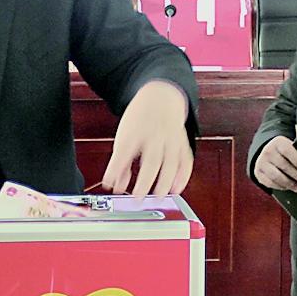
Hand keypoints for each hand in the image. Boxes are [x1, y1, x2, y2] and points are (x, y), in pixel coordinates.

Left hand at [104, 81, 191, 196]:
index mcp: (135, 131)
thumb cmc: (139, 120)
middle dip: (145, 180)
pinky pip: (186, 160)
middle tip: (138, 198)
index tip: (110, 184)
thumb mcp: (124, 137)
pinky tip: (176, 188)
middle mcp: (154, 135)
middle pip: (151, 160)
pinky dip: (183, 175)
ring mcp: (170, 138)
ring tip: (159, 196)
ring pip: (171, 162)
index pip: (124, 151)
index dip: (117, 169)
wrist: (160, 98)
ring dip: (165, 181)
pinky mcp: (182, 142)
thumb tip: (114, 186)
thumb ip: (119, 163)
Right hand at [254, 135, 296, 192]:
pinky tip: (289, 187)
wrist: (267, 151)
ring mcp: (261, 162)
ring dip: (290, 184)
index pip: (290, 153)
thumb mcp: (292, 147)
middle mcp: (268, 151)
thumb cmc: (285, 152)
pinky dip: (281, 187)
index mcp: (278, 142)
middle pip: (285, 167)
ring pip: (277, 177)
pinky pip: (270, 183)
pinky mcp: (258, 173)